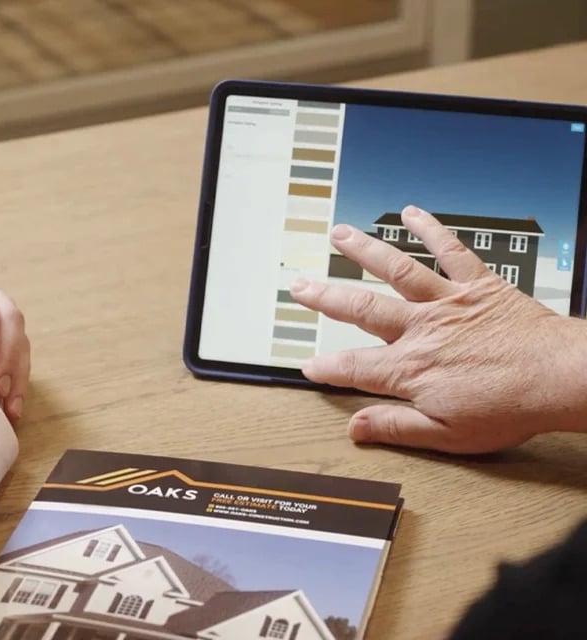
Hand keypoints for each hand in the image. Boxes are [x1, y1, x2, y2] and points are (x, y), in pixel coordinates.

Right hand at [290, 205, 585, 453]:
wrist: (562, 378)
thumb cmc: (511, 407)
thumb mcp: (448, 435)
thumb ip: (397, 427)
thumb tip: (356, 428)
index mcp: (411, 368)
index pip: (353, 368)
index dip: (326, 368)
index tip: (307, 365)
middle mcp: (421, 329)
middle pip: (361, 310)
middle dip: (325, 297)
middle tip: (299, 285)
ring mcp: (447, 303)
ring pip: (396, 271)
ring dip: (364, 251)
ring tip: (338, 235)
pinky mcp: (477, 286)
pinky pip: (451, 252)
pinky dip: (432, 230)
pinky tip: (412, 213)